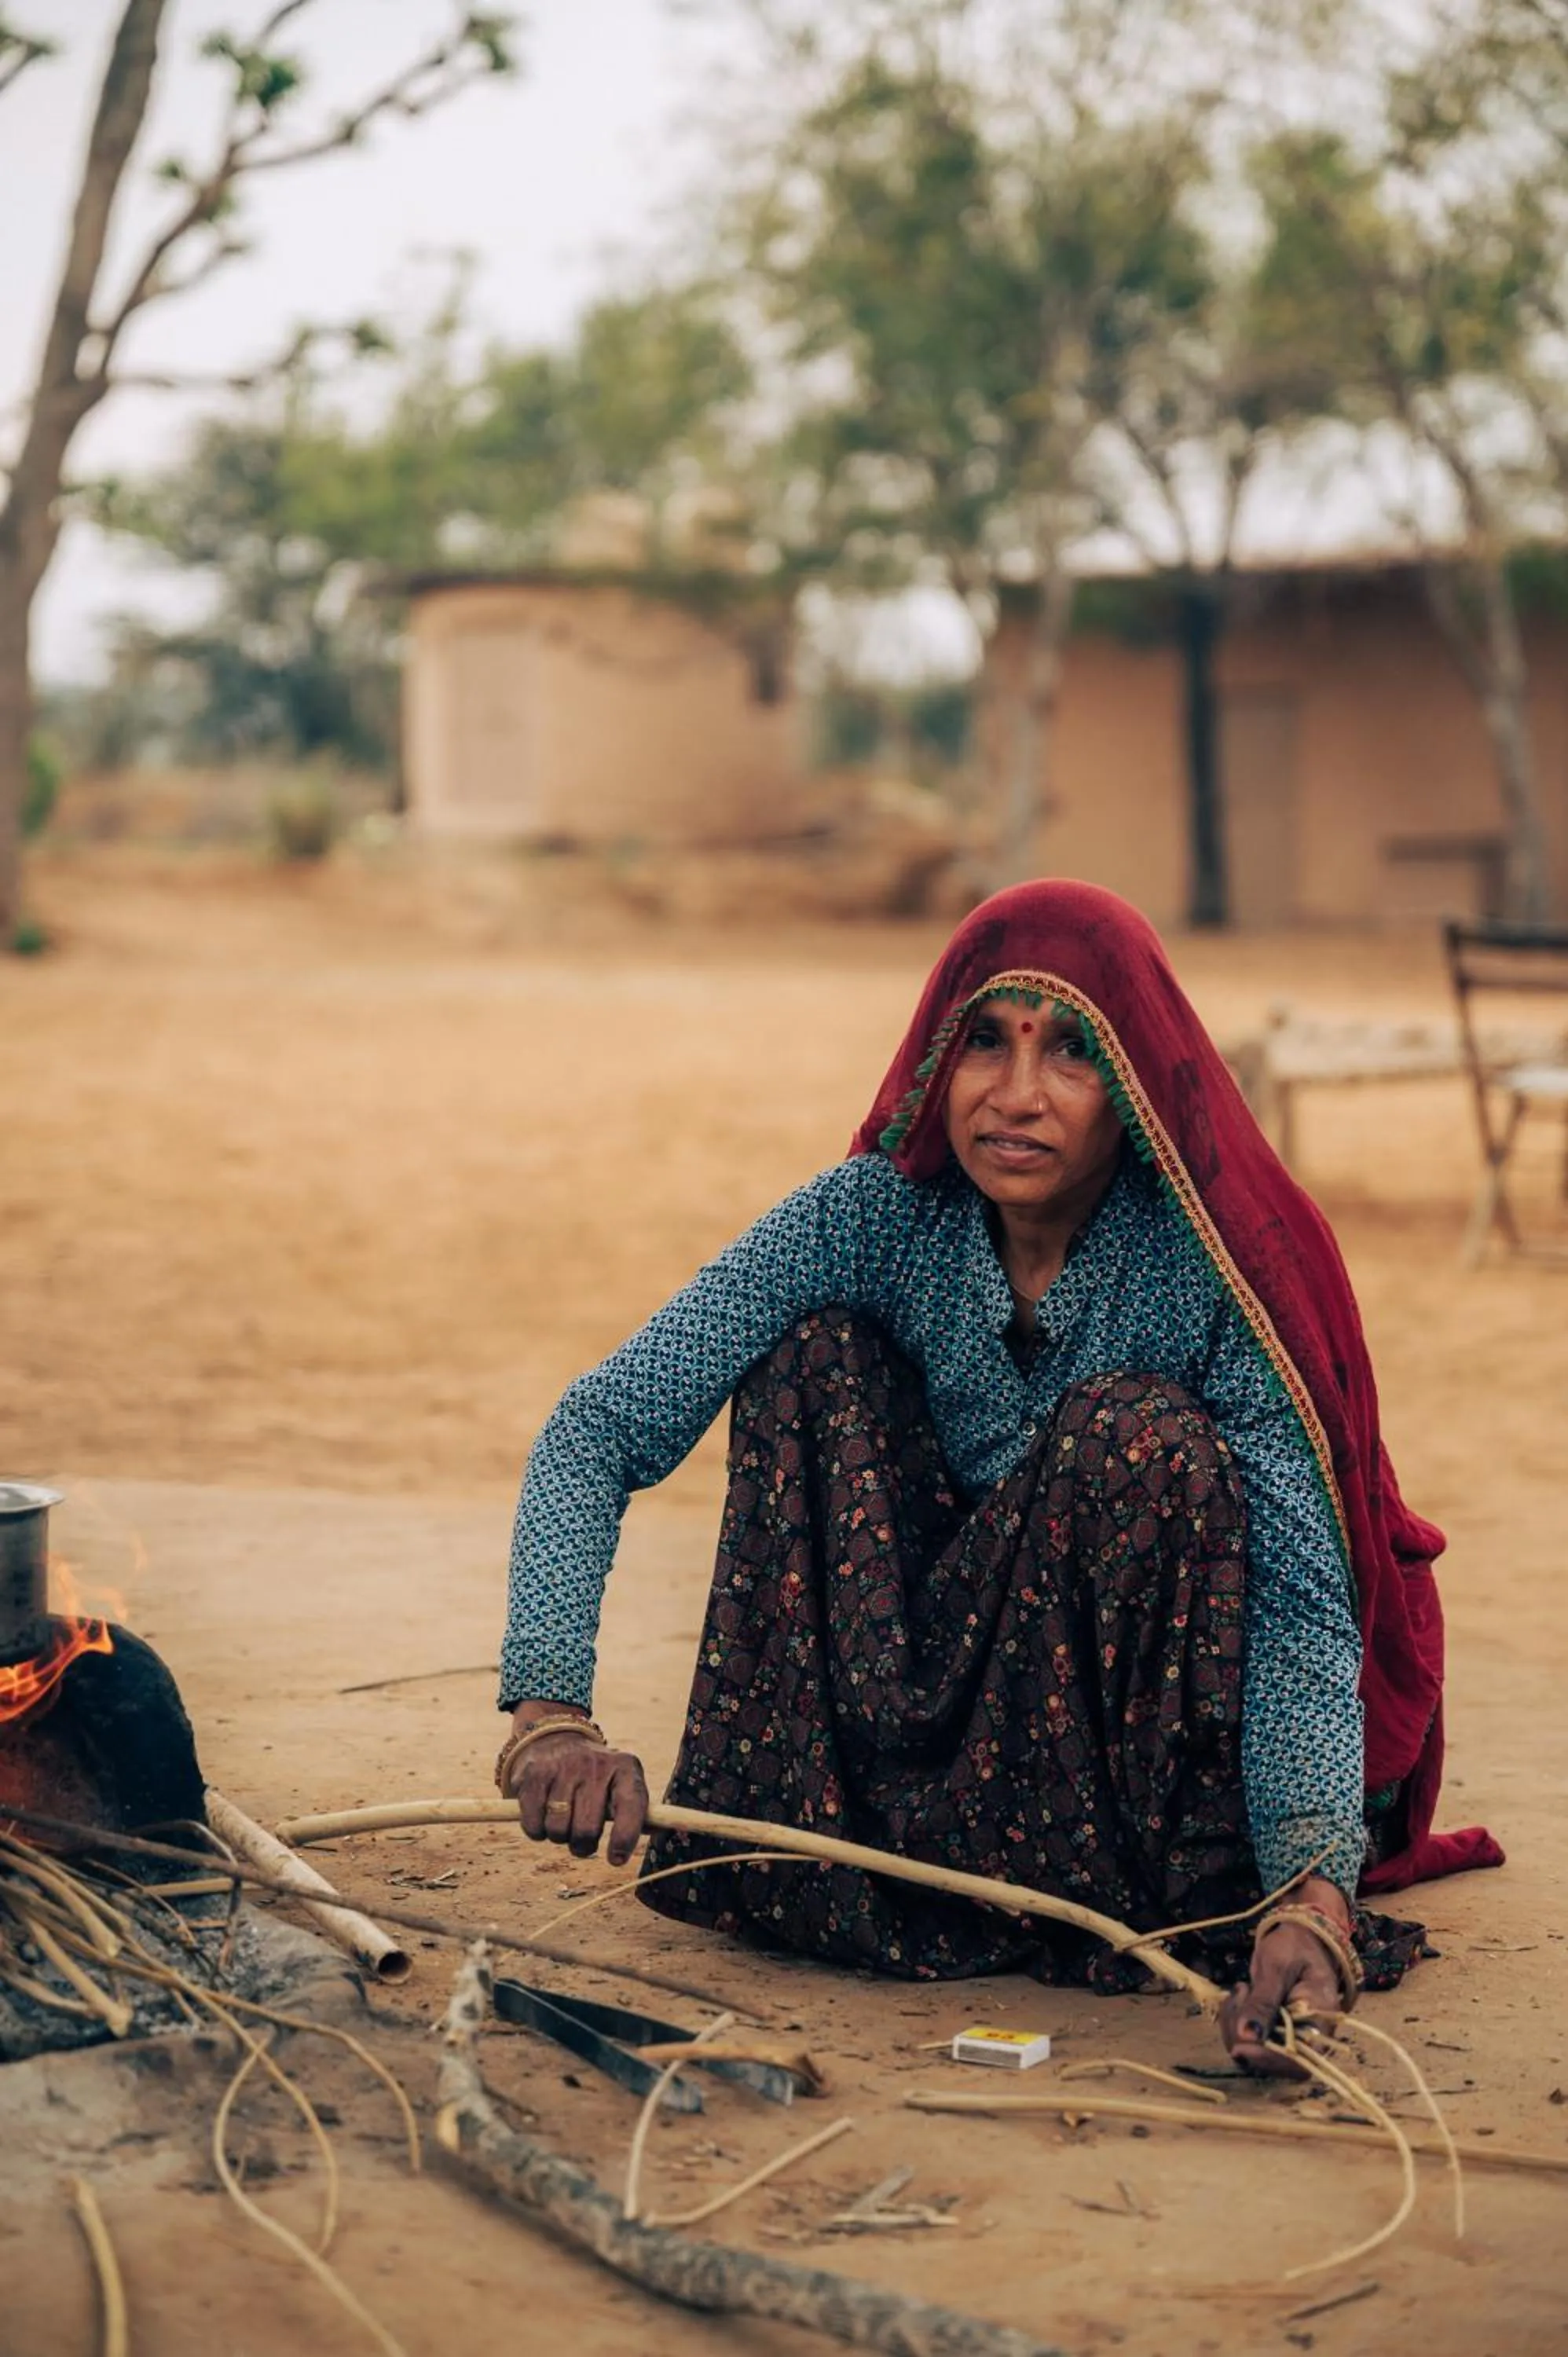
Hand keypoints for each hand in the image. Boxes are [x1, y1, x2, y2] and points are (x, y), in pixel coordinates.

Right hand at [506, 1708, 648, 1866]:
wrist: (554, 1738)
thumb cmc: (597, 1776)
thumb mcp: (622, 1784)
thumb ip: (640, 1811)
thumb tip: (662, 1830)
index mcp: (625, 1768)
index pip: (631, 1806)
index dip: (625, 1837)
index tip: (616, 1859)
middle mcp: (595, 1764)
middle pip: (586, 1829)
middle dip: (583, 1845)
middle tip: (583, 1838)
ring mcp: (563, 1767)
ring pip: (558, 1830)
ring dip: (559, 1837)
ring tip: (564, 1821)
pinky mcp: (533, 1775)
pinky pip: (533, 1825)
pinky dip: (536, 1831)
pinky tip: (543, 1816)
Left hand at [1219, 1877, 1352, 2077]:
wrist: (1299, 1938)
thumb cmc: (1294, 1947)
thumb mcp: (1277, 1967)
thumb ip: (1263, 2002)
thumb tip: (1247, 2037)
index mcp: (1321, 2023)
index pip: (1298, 2062)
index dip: (1267, 2059)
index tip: (1239, 2043)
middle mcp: (1307, 2040)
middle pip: (1271, 2061)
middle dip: (1243, 2035)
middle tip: (1240, 1993)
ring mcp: (1288, 2038)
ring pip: (1253, 2052)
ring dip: (1234, 2026)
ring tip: (1241, 1990)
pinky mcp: (1272, 2033)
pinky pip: (1247, 2041)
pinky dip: (1233, 2023)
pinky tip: (1238, 1998)